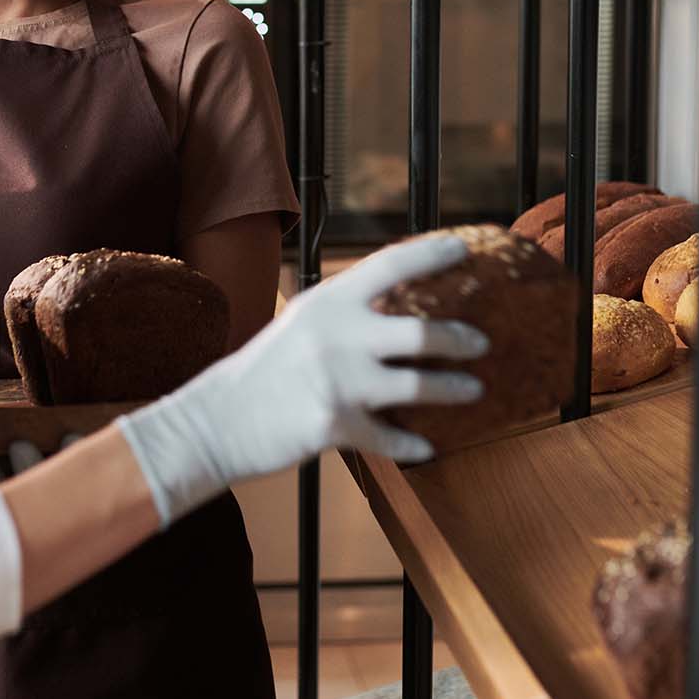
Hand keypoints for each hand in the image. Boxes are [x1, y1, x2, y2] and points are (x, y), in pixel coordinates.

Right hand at [116, 236, 488, 527]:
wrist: (218, 419)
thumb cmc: (265, 369)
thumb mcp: (302, 322)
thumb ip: (345, 312)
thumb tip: (397, 301)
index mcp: (329, 302)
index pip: (390, 265)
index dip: (432, 255)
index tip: (464, 251)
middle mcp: (337, 335)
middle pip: (421, 332)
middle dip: (460, 340)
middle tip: (481, 342)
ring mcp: (338, 381)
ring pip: (418, 385)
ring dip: (454, 389)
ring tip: (474, 389)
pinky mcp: (335, 425)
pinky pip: (391, 437)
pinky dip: (412, 445)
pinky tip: (427, 447)